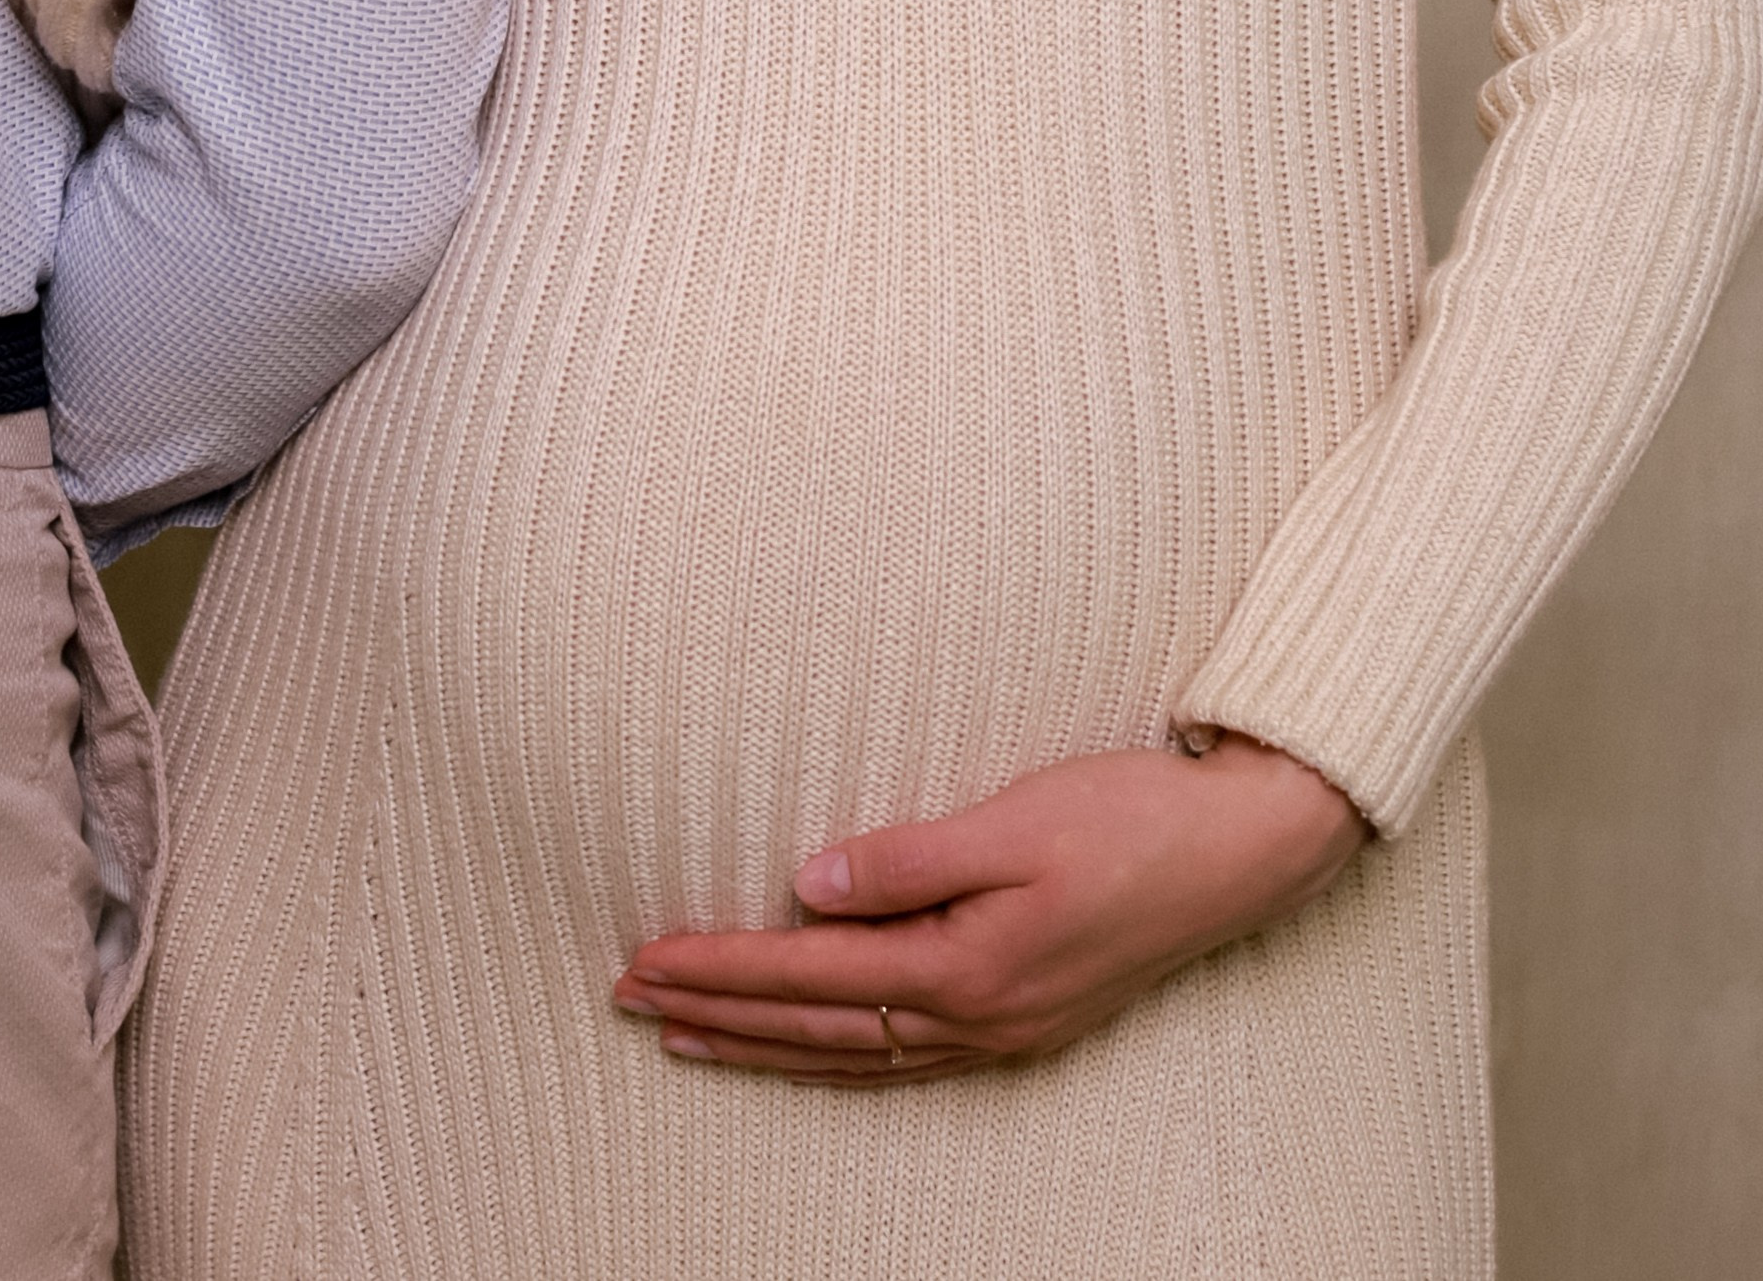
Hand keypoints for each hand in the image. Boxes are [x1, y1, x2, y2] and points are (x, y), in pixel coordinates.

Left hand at [614, 734, 1365, 1083]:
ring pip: (855, 1050)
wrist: (1241, 850)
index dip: (722, 967)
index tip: (643, 958)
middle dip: (719, 1014)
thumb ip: (907, 856)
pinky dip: (836, 1051)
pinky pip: (902, 1052)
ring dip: (766, 1041)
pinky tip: (809, 1043)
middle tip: (630, 999)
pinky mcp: (1027, 1018)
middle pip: (818, 1024)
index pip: (810, 972)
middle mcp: (979, 1017)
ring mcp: (1005, 1029)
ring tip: (688, 1034)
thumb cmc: (1130, 817)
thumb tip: (805, 883)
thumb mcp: (1013, 818)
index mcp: (967, 966)